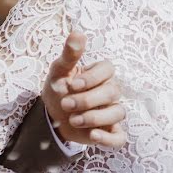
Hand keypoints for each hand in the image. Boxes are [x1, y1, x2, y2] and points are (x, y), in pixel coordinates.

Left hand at [42, 31, 126, 148]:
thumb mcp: (59, 70)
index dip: (92, 78)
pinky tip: (92, 136)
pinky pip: (120, 138)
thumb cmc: (59, 87)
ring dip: (95, 118)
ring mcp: (111, 112)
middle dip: (87, 100)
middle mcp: (110, 91)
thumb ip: (70, 54)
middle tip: (66, 104)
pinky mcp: (109, 132)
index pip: (108, 70)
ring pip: (118, 113)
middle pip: (113, 92)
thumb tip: (77, 33)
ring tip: (73, 120)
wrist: (52, 115)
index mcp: (101, 73)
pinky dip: (108, 139)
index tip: (72, 84)